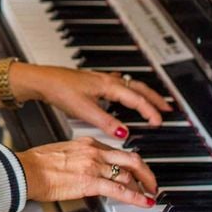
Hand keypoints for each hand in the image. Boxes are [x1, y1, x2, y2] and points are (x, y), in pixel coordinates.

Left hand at [14, 64, 171, 138]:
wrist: (42, 79)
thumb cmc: (60, 90)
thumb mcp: (84, 110)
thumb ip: (106, 122)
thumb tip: (124, 132)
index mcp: (109, 86)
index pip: (137, 99)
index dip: (150, 111)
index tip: (159, 122)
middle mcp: (107, 80)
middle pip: (138, 87)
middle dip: (154, 98)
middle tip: (168, 108)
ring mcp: (100, 79)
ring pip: (129, 84)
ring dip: (143, 93)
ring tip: (152, 102)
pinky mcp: (92, 81)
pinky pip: (118, 84)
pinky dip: (128, 89)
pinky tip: (123, 92)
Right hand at [18, 136, 156, 207]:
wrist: (26, 169)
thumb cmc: (37, 162)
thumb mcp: (62, 151)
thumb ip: (78, 156)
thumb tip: (84, 167)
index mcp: (86, 142)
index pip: (117, 150)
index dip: (131, 162)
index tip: (135, 169)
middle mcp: (93, 152)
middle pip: (131, 158)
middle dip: (146, 172)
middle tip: (151, 182)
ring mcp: (93, 166)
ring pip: (129, 174)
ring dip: (144, 186)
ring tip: (149, 194)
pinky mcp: (90, 182)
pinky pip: (120, 191)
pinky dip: (136, 197)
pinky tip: (144, 202)